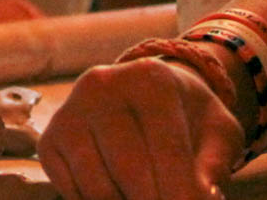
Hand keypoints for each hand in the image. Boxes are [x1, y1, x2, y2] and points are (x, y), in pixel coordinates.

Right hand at [40, 56, 243, 199]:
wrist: (145, 96)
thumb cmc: (187, 118)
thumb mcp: (218, 133)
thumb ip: (214, 165)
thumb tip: (200, 198)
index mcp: (149, 79)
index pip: (167, 148)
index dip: (183, 191)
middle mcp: (100, 87)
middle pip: (129, 170)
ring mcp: (69, 113)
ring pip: (98, 187)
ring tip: (146, 197)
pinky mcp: (49, 140)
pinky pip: (72, 191)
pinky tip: (120, 195)